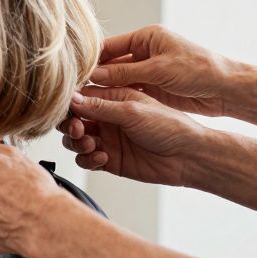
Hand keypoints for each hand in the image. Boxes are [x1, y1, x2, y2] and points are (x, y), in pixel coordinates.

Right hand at [61, 86, 207, 186]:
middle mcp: (107, 117)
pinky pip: (86, 159)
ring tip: (91, 145)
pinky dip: (87, 159)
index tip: (68, 111)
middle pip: (73, 119)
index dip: (70, 105)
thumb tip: (72, 99)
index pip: (81, 98)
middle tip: (78, 129)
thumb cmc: (168, 126)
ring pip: (76, 140)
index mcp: (113, 98)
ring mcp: (107, 139)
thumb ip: (101, 107)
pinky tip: (102, 158)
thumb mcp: (133, 111)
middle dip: (70, 125)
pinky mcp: (109, 159)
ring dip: (77, 142)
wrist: (188, 156)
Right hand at [91, 25, 241, 116]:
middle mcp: (145, 53)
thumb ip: (125, 72)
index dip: (91, 60)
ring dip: (104, 91)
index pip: (109, 46)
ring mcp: (148, 72)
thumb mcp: (159, 70)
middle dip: (95, 78)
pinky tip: (104, 110)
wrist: (226, 90)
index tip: (74, 74)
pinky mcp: (152, 89)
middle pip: (110, 64)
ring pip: (117, 81)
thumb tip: (94, 76)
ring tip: (86, 103)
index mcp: (147, 38)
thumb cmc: (199, 71)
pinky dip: (117, 100)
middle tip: (76, 92)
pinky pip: (128, 93)